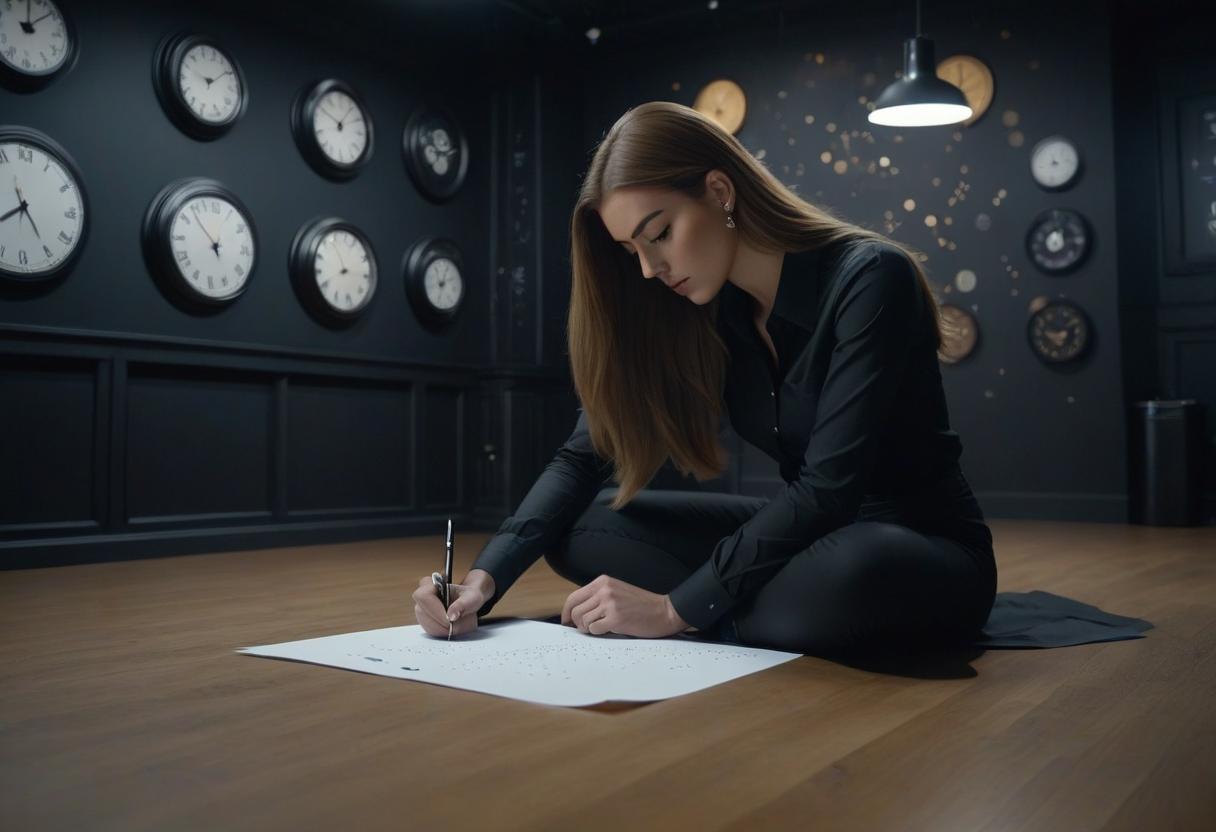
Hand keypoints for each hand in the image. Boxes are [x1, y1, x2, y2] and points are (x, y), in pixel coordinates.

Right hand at [411, 574, 488, 637]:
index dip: (434, 610)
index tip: (448, 619)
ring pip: (424, 622)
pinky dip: (440, 632)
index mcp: (432, 584)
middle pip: (422, 612)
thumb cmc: (469, 596)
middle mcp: (423, 596)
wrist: (468, 601)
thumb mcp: (471, 597)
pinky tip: (450, 630)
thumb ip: (462, 605)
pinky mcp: (425, 620)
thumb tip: (451, 616)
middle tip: (454, 626)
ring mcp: (422, 609)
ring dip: (440, 629)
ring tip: (455, 627)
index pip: (423, 596)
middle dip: (439, 623)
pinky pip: (428, 629)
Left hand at [561, 575, 687, 638]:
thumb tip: (575, 613)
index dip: (566, 612)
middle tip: (589, 628)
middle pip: (575, 611)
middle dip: (578, 624)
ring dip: (589, 629)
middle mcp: (604, 590)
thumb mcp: (617, 592)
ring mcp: (610, 603)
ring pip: (582, 621)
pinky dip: (599, 633)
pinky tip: (610, 629)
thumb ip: (598, 598)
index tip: (566, 622)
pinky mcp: (615, 618)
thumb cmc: (642, 605)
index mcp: (602, 582)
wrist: (665, 611)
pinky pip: (594, 630)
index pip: (573, 597)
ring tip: (602, 628)